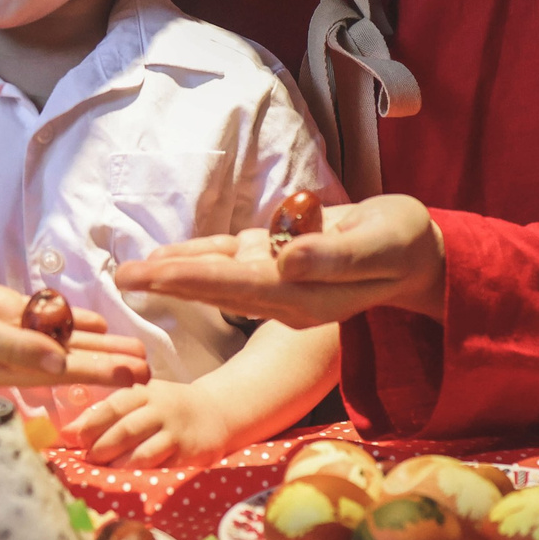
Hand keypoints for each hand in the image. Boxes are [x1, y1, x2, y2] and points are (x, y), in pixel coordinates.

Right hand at [0, 249, 151, 390]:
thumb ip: (15, 346)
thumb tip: (59, 364)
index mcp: (1, 368)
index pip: (64, 373)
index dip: (103, 375)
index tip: (138, 377)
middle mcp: (7, 354)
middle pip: (70, 359)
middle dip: (110, 363)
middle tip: (151, 367)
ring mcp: (3, 331)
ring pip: (62, 339)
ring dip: (97, 343)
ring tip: (134, 347)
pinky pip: (43, 316)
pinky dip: (70, 320)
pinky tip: (95, 323)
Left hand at [69, 381, 238, 468]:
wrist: (217, 412)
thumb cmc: (168, 408)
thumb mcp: (141, 400)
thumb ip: (107, 413)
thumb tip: (65, 432)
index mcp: (146, 393)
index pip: (114, 406)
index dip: (91, 424)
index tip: (74, 439)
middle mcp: (162, 410)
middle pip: (126, 429)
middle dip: (102, 447)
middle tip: (89, 460)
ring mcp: (177, 433)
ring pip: (144, 452)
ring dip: (120, 465)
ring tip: (106, 472)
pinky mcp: (189, 455)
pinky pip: (163, 468)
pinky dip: (143, 477)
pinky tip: (130, 482)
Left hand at [111, 194, 446, 327]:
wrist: (417, 251)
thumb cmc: (404, 243)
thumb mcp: (381, 244)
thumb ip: (336, 256)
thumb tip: (287, 260)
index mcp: (308, 295)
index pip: (240, 287)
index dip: (193, 280)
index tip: (152, 277)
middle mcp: (287, 295)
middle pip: (218, 287)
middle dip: (169, 283)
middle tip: (121, 278)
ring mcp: (281, 282)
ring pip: (219, 274)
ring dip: (176, 270)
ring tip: (132, 271)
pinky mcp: (280, 263)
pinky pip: (233, 259)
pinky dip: (201, 255)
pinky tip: (168, 256)